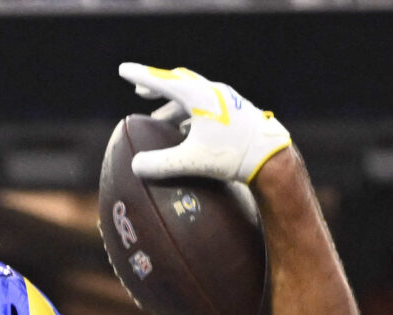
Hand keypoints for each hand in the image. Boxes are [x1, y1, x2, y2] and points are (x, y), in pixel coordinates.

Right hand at [118, 65, 294, 185]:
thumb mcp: (191, 162)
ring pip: (193, 95)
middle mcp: (212, 92)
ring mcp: (225, 100)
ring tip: (160, 118)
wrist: (269, 156)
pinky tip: (186, 131)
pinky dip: (189, 114)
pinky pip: (205, 106)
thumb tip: (136, 165)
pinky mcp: (234, 111)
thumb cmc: (230, 156)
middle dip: (159, 86)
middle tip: (141, 91)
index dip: (141, 77)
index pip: (163, 82)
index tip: (124, 71)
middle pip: (179, 82)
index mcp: (198, 97)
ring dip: (174, 104)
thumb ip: (161, 164)